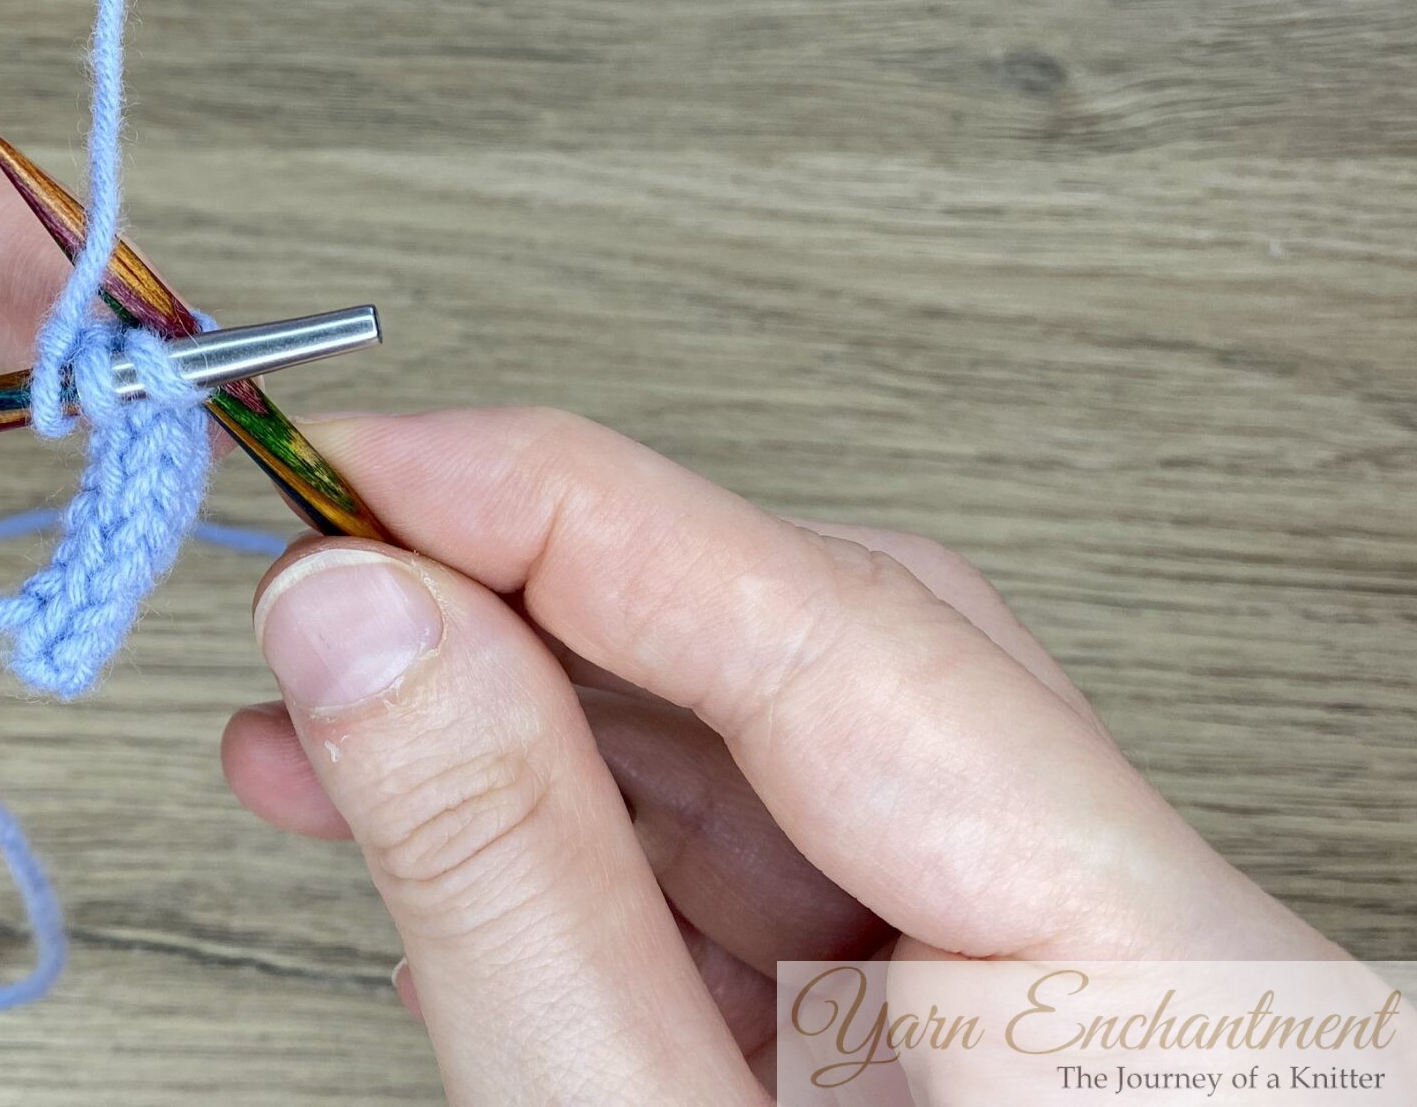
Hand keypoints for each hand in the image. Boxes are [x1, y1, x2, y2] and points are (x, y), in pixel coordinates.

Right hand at [222, 410, 1338, 1101]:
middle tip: (317, 571)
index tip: (351, 465)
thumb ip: (505, 880)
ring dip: (538, 708)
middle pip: (827, 648)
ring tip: (314, 717)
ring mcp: (1077, 986)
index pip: (838, 626)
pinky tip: (431, 809)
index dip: (561, 507)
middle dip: (543, 596)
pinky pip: (775, 858)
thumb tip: (360, 618)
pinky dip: (589, 821)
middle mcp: (1169, 955)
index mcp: (1175, 997)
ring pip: (785, 743)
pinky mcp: (975, 1022)